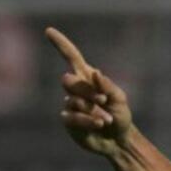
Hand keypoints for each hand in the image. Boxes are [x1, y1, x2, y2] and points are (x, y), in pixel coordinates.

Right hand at [47, 27, 133, 155]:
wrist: (119, 139)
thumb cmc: (121, 116)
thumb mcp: (120, 100)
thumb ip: (108, 86)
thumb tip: (96, 73)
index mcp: (88, 78)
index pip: (72, 57)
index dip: (61, 44)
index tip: (49, 30)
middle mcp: (76, 89)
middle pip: (67, 81)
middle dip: (85, 91)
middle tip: (103, 101)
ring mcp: (70, 104)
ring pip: (72, 101)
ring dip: (92, 110)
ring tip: (107, 119)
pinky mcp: (68, 120)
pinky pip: (72, 117)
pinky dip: (88, 120)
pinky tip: (100, 124)